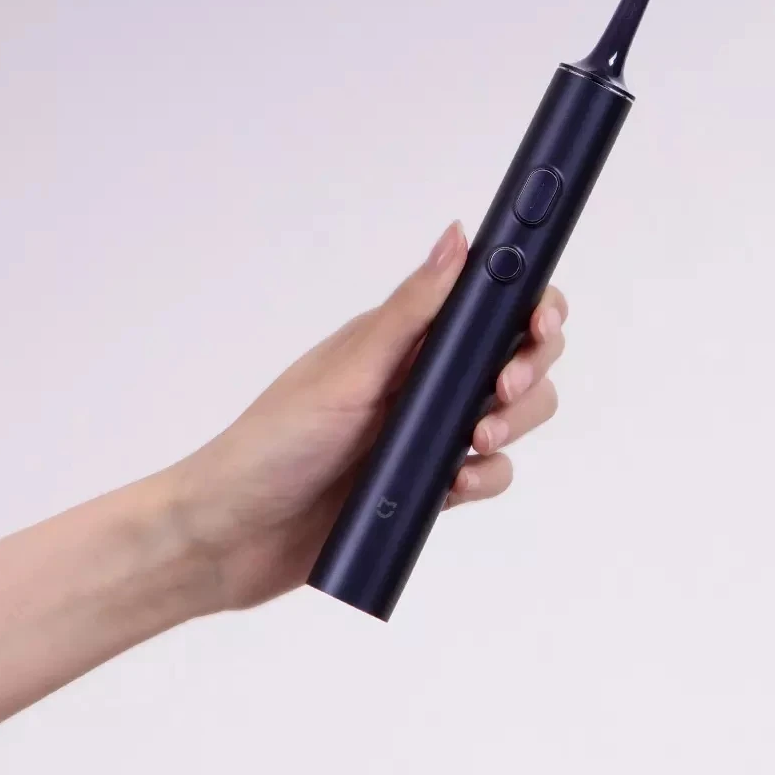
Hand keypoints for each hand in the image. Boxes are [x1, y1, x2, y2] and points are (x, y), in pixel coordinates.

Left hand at [173, 220, 568, 611]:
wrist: (233, 537)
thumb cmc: (273, 440)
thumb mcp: (349, 370)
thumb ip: (412, 310)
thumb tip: (459, 237)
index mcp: (405, 338)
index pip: (489, 305)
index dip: (530, 306)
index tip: (541, 323)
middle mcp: (424, 378)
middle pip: (516, 358)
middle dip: (528, 371)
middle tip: (503, 389)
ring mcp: (428, 431)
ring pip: (511, 416)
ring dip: (512, 426)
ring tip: (474, 443)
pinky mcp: (427, 482)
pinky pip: (487, 474)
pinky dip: (485, 477)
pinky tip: (454, 485)